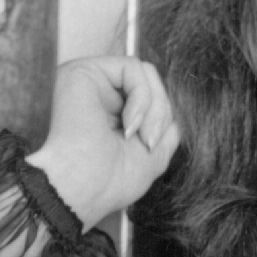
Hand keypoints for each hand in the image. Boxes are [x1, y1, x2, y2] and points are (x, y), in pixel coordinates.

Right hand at [25, 56, 181, 226]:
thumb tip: (176, 107)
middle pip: (151, 83)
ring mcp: (91, 80)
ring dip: (154, 109)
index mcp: (112, 113)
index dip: (163, 119)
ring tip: (138, 137)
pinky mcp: (84, 70)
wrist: (81, 189)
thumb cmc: (109, 183)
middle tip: (148, 143)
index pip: (152, 98)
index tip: (153, 149)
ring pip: (145, 73)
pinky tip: (129, 124)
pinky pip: (132, 66)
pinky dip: (142, 97)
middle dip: (161, 114)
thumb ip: (166, 127)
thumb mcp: (154, 155)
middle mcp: (99, 93)